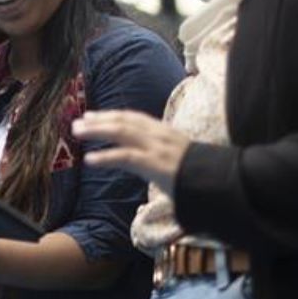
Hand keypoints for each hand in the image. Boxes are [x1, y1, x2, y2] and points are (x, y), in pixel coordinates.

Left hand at [71, 110, 190, 196]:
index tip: (92, 115)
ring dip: (97, 131)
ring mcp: (157, 148)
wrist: (220, 183)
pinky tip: (89, 160)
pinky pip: (125, 157)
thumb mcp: (179, 158)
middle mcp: (160, 135)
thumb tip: (146, 161)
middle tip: (77, 123)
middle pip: (124, 121)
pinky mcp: (155, 164)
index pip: (133, 118)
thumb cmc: (201, 175)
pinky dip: (105, 158)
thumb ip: (161, 155)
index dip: (111, 115)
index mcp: (165, 132)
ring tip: (77, 133)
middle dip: (99, 120)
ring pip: (122, 132)